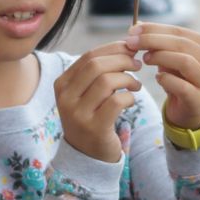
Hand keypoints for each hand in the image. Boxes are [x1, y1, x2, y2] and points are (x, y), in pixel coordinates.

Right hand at [55, 41, 141, 162]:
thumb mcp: (88, 92)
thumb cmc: (93, 115)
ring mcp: (78, 114)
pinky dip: (129, 97)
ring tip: (136, 84)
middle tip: (137, 64)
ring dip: (128, 79)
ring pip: (107, 81)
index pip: (89, 56)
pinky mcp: (94, 128)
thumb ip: (100, 70)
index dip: (114, 49)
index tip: (131, 50)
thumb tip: (127, 44)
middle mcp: (66, 98)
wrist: (88, 154)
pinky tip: (131, 99)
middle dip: (122, 60)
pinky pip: (116, 101)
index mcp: (62, 84)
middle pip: (97, 66)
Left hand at [127, 23, 199, 128]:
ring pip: (183, 61)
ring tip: (145, 59)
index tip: (132, 30)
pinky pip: (181, 85)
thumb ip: (159, 43)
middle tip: (131, 43)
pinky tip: (158, 78)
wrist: (193, 112)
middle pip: (181, 44)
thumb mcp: (171, 58)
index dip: (154, 29)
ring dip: (160, 57)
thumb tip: (137, 27)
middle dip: (152, 40)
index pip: (179, 31)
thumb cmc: (181, 80)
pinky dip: (166, 79)